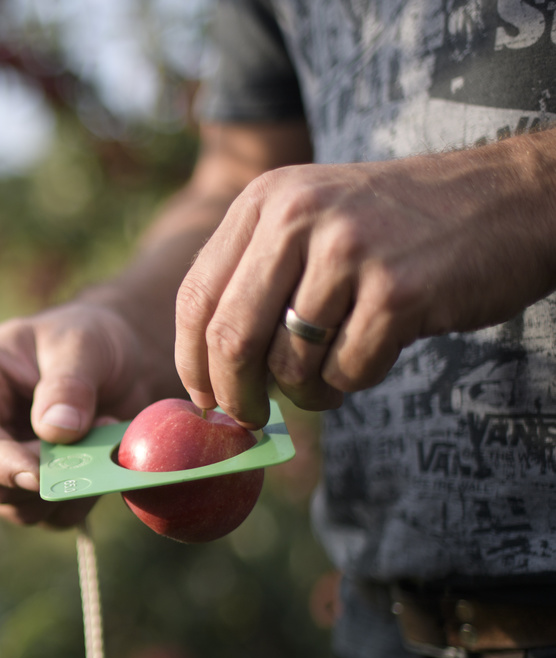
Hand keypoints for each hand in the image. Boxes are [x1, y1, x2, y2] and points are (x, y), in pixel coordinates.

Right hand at [0, 301, 164, 526]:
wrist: (115, 361)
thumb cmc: (87, 339)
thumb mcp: (83, 345)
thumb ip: (68, 384)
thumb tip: (55, 432)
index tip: (38, 476)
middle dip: (43, 473)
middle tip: (96, 436)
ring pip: (15, 507)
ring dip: (66, 486)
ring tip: (104, 436)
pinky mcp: (24, 490)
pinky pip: (46, 517)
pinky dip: (79, 499)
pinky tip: (102, 462)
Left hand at [174, 136, 555, 427]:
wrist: (507, 199)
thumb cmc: (396, 228)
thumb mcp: (312, 219)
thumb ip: (255, 277)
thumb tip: (207, 375)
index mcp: (265, 199)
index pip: (197, 296)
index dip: (192, 360)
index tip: (203, 397)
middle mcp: (298, 216)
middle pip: (231, 337)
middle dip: (235, 394)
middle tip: (248, 417)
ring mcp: (349, 251)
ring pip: (289, 363)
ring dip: (304, 391)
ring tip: (330, 372)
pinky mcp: (398, 291)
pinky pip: (346, 372)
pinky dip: (351, 382)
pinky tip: (374, 353)